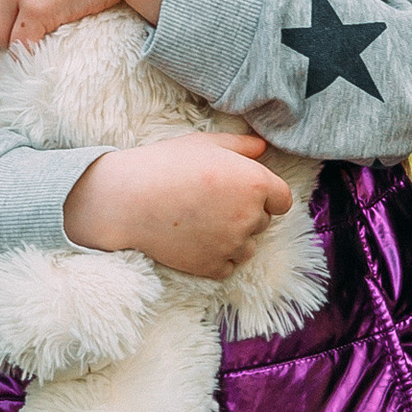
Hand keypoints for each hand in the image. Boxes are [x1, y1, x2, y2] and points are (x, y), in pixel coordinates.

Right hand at [62, 134, 290, 280]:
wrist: (128, 200)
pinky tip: (195, 239)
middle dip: (245, 212)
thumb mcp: (205, 143)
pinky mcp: (212, 267)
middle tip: (212, 201)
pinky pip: (228, 266)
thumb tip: (262, 148)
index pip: (283, 199)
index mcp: (256, 183)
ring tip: (202, 221)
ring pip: (248, 246)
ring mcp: (232, 245)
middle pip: (263, 221)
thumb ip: (241, 145)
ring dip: (234, 237)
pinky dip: (217, 256)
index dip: (266, 194)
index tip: (242, 190)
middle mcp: (250, 217)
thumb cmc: (166, 164)